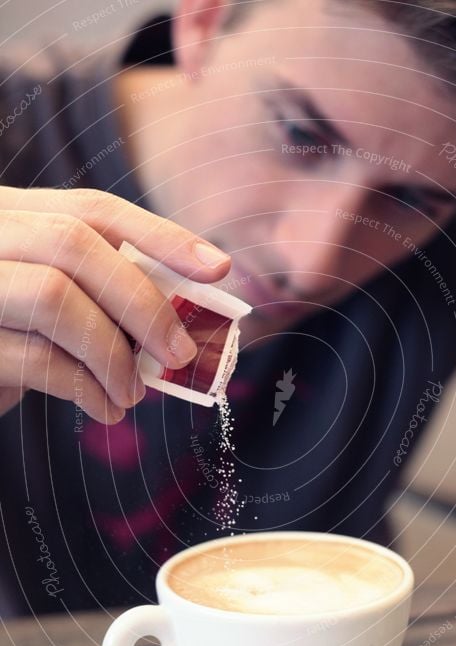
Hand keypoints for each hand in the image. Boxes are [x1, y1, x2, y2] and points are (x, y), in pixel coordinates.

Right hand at [0, 187, 230, 422]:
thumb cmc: (3, 341)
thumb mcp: (50, 308)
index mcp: (9, 217)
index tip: (216, 267)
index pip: (92, 208)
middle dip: (142, 301)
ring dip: (114, 353)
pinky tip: (105, 408)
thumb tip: (177, 323)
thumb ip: (96, 299)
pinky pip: (35, 358)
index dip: (161, 235)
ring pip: (55, 295)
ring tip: (134, 394)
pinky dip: (85, 388)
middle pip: (76, 242)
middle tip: (178, 353)